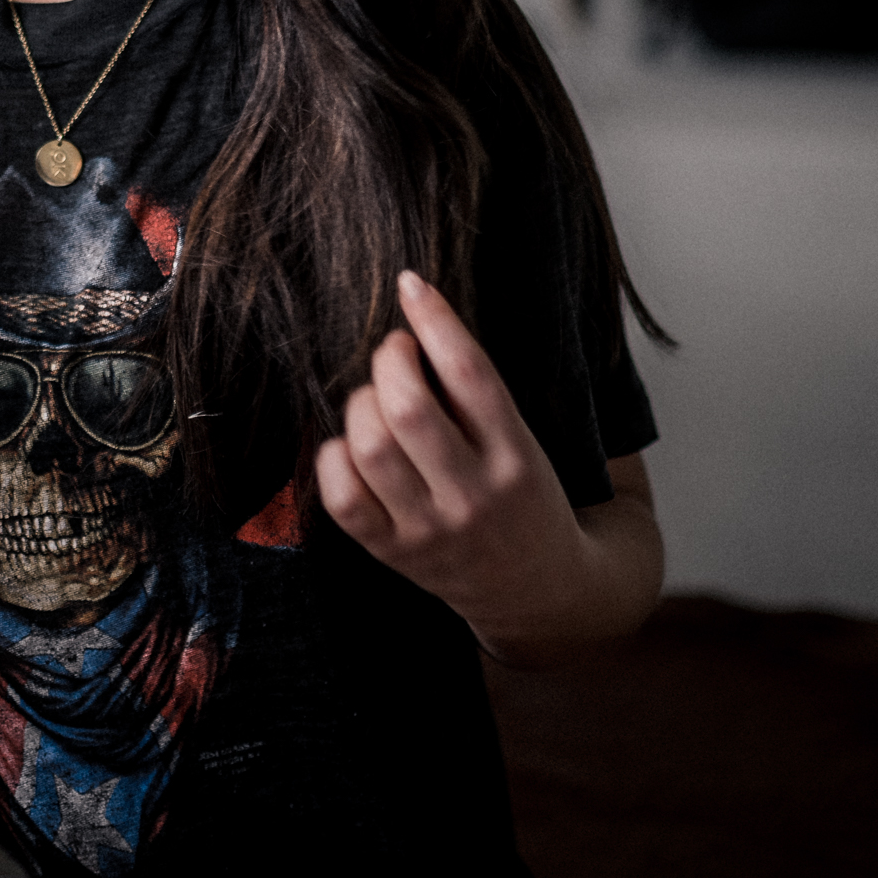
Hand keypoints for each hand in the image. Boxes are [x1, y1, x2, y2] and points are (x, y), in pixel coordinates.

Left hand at [314, 270, 660, 662]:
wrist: (542, 593)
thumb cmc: (525, 498)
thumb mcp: (524, 444)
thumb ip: (477, 396)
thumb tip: (417, 317)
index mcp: (516, 458)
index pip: (470, 373)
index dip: (434, 319)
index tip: (412, 284)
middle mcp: (474, 495)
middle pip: (409, 409)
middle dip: (389, 361)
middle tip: (394, 352)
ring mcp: (430, 530)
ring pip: (370, 447)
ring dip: (361, 404)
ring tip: (375, 399)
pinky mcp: (394, 554)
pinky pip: (342, 497)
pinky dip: (335, 456)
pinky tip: (352, 443)